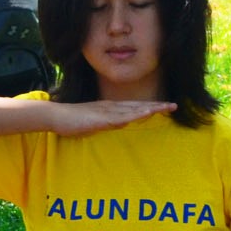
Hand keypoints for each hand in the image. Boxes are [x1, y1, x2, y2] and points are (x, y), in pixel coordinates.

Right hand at [45, 99, 174, 135]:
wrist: (56, 116)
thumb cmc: (72, 121)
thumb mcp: (95, 124)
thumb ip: (109, 123)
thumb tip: (121, 124)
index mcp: (110, 108)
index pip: (134, 107)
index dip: (150, 107)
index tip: (165, 107)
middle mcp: (111, 106)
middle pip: (138, 106)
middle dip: (156, 106)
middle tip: (174, 105)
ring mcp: (107, 111)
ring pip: (133, 109)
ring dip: (150, 108)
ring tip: (166, 107)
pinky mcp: (101, 118)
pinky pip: (121, 117)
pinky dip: (135, 115)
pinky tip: (145, 113)